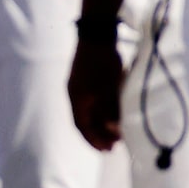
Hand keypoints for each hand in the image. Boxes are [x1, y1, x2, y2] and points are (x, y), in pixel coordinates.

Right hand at [70, 24, 123, 150]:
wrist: (95, 37)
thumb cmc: (102, 64)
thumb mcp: (109, 89)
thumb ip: (110, 110)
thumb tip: (112, 130)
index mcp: (77, 99)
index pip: (82, 126)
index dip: (94, 140)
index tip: (107, 150)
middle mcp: (74, 95)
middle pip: (83, 120)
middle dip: (97, 134)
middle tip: (113, 145)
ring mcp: (77, 87)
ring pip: (86, 111)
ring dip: (99, 124)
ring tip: (114, 132)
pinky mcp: (83, 80)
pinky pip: (89, 103)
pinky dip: (98, 112)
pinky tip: (109, 113)